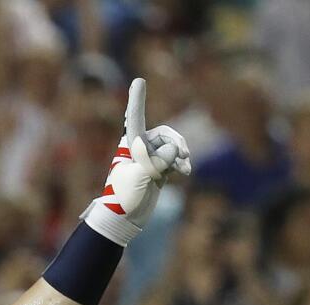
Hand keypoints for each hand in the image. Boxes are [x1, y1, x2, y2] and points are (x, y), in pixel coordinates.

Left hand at [83, 78, 189, 245]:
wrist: (124, 219)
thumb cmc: (124, 197)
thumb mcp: (140, 176)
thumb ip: (157, 160)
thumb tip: (173, 152)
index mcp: (130, 145)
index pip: (135, 118)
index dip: (137, 99)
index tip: (139, 80)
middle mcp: (140, 149)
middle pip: (165, 134)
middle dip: (177, 143)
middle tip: (184, 156)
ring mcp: (150, 159)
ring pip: (172, 147)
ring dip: (181, 155)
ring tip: (185, 168)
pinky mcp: (158, 170)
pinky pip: (174, 160)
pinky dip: (181, 164)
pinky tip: (185, 172)